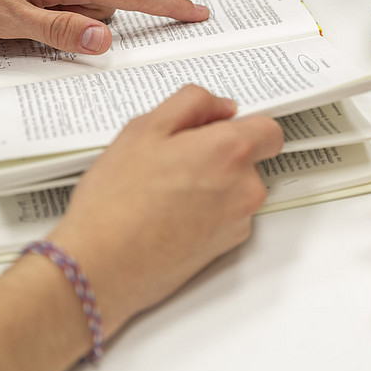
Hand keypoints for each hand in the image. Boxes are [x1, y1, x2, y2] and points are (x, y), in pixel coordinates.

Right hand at [47, 85, 283, 334]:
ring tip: (164, 191)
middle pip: (249, 159)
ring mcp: (239, 221)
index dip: (244, 124)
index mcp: (230, 151)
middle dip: (220, 154)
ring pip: (237, 188)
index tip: (220, 127)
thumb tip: (221, 107)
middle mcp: (245, 187)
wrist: (101, 266)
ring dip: (212, 184)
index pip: (269, 130)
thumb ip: (192, 104)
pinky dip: (206, 212)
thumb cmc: (116, 202)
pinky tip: (169, 214)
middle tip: (174, 159)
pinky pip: (227, 216)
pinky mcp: (227, 247)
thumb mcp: (145, 129)